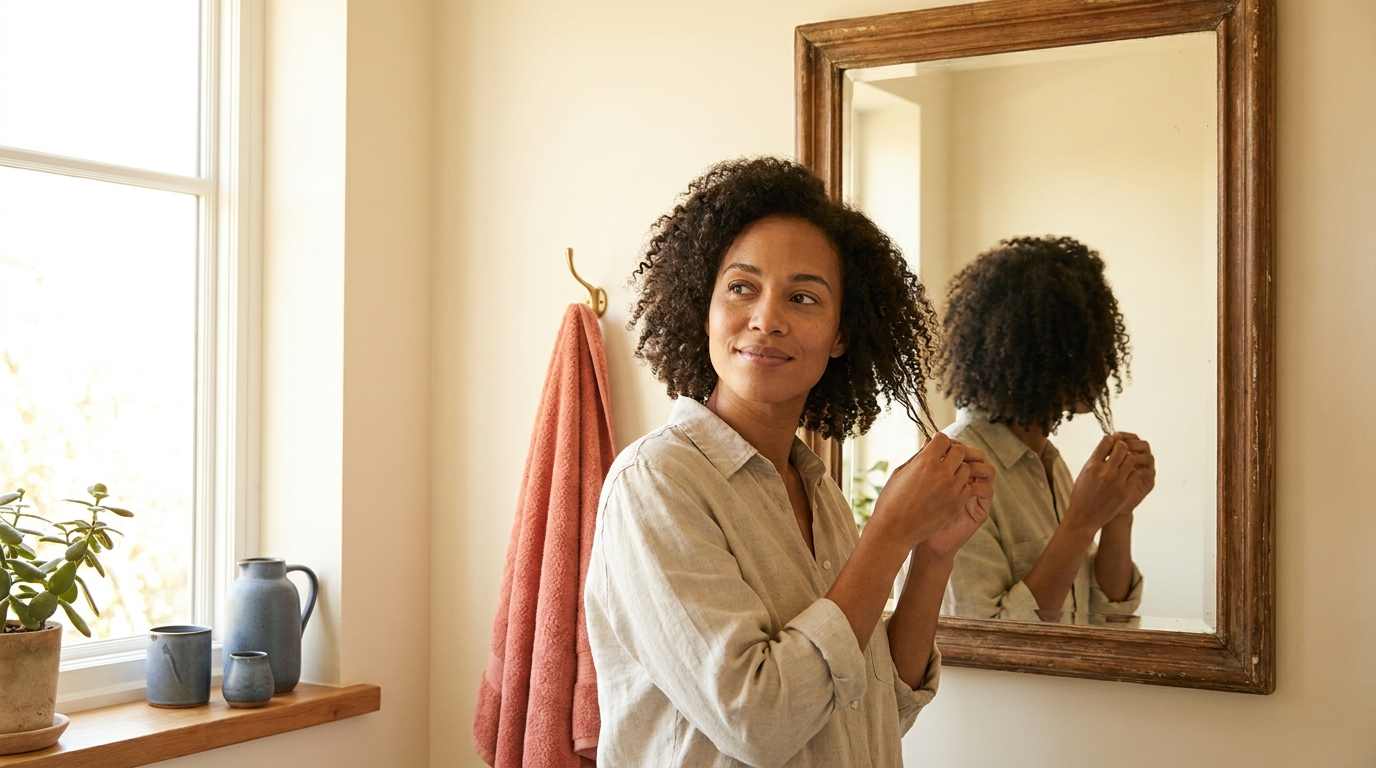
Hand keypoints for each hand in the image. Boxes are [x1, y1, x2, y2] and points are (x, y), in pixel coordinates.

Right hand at [871, 433, 983, 548]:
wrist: (895, 530)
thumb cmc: (892, 500)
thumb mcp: (900, 472)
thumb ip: (917, 456)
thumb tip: (928, 444)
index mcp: (925, 462)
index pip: (943, 438)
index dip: (939, 441)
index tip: (935, 446)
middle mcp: (942, 473)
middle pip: (960, 451)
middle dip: (951, 453)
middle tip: (943, 459)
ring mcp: (953, 489)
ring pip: (966, 469)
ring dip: (958, 469)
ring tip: (946, 476)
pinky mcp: (957, 503)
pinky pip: (968, 487)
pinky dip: (961, 485)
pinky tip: (949, 490)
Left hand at [917, 447, 995, 560]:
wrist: (921, 540)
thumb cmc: (914, 511)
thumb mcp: (917, 483)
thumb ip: (923, 463)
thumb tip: (926, 440)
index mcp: (950, 472)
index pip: (960, 449)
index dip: (954, 443)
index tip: (943, 444)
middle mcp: (965, 480)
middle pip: (976, 455)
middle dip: (967, 451)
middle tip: (956, 454)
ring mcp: (974, 493)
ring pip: (987, 469)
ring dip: (977, 465)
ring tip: (963, 469)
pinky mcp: (980, 507)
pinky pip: (987, 489)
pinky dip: (979, 484)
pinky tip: (965, 486)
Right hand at [1066, 432, 1153, 532]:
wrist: (1084, 517)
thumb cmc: (1081, 495)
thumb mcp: (1084, 473)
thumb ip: (1095, 460)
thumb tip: (1107, 447)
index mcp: (1093, 466)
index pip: (1106, 442)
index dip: (1111, 439)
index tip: (1112, 441)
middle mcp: (1105, 472)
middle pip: (1122, 448)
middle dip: (1122, 446)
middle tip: (1121, 449)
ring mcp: (1117, 481)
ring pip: (1131, 459)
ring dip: (1129, 458)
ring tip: (1125, 461)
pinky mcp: (1125, 491)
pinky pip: (1135, 474)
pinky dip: (1132, 471)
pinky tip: (1127, 474)